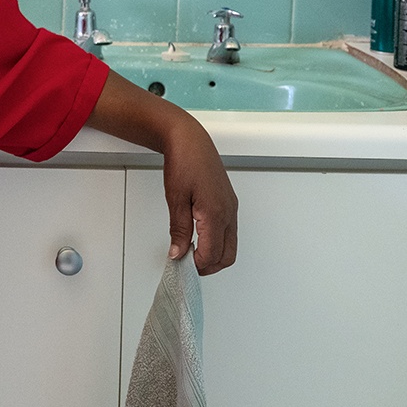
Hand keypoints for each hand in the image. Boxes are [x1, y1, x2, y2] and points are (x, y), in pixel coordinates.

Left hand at [83, 73, 238, 274]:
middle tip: (187, 266)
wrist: (189, 139)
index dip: (197, 266)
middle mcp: (229, 212)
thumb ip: (179, 230)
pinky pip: (229, 232)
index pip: (212, 254)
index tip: (181, 267)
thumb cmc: (183, 163)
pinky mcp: (229, 202)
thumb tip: (178, 254)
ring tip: (192, 253)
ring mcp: (231, 207)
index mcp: (216, 213)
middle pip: (227, 255)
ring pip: (230, 245)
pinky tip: (200, 238)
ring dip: (214, 255)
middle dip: (209, 266)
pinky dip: (218, 242)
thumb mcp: (175, 199)